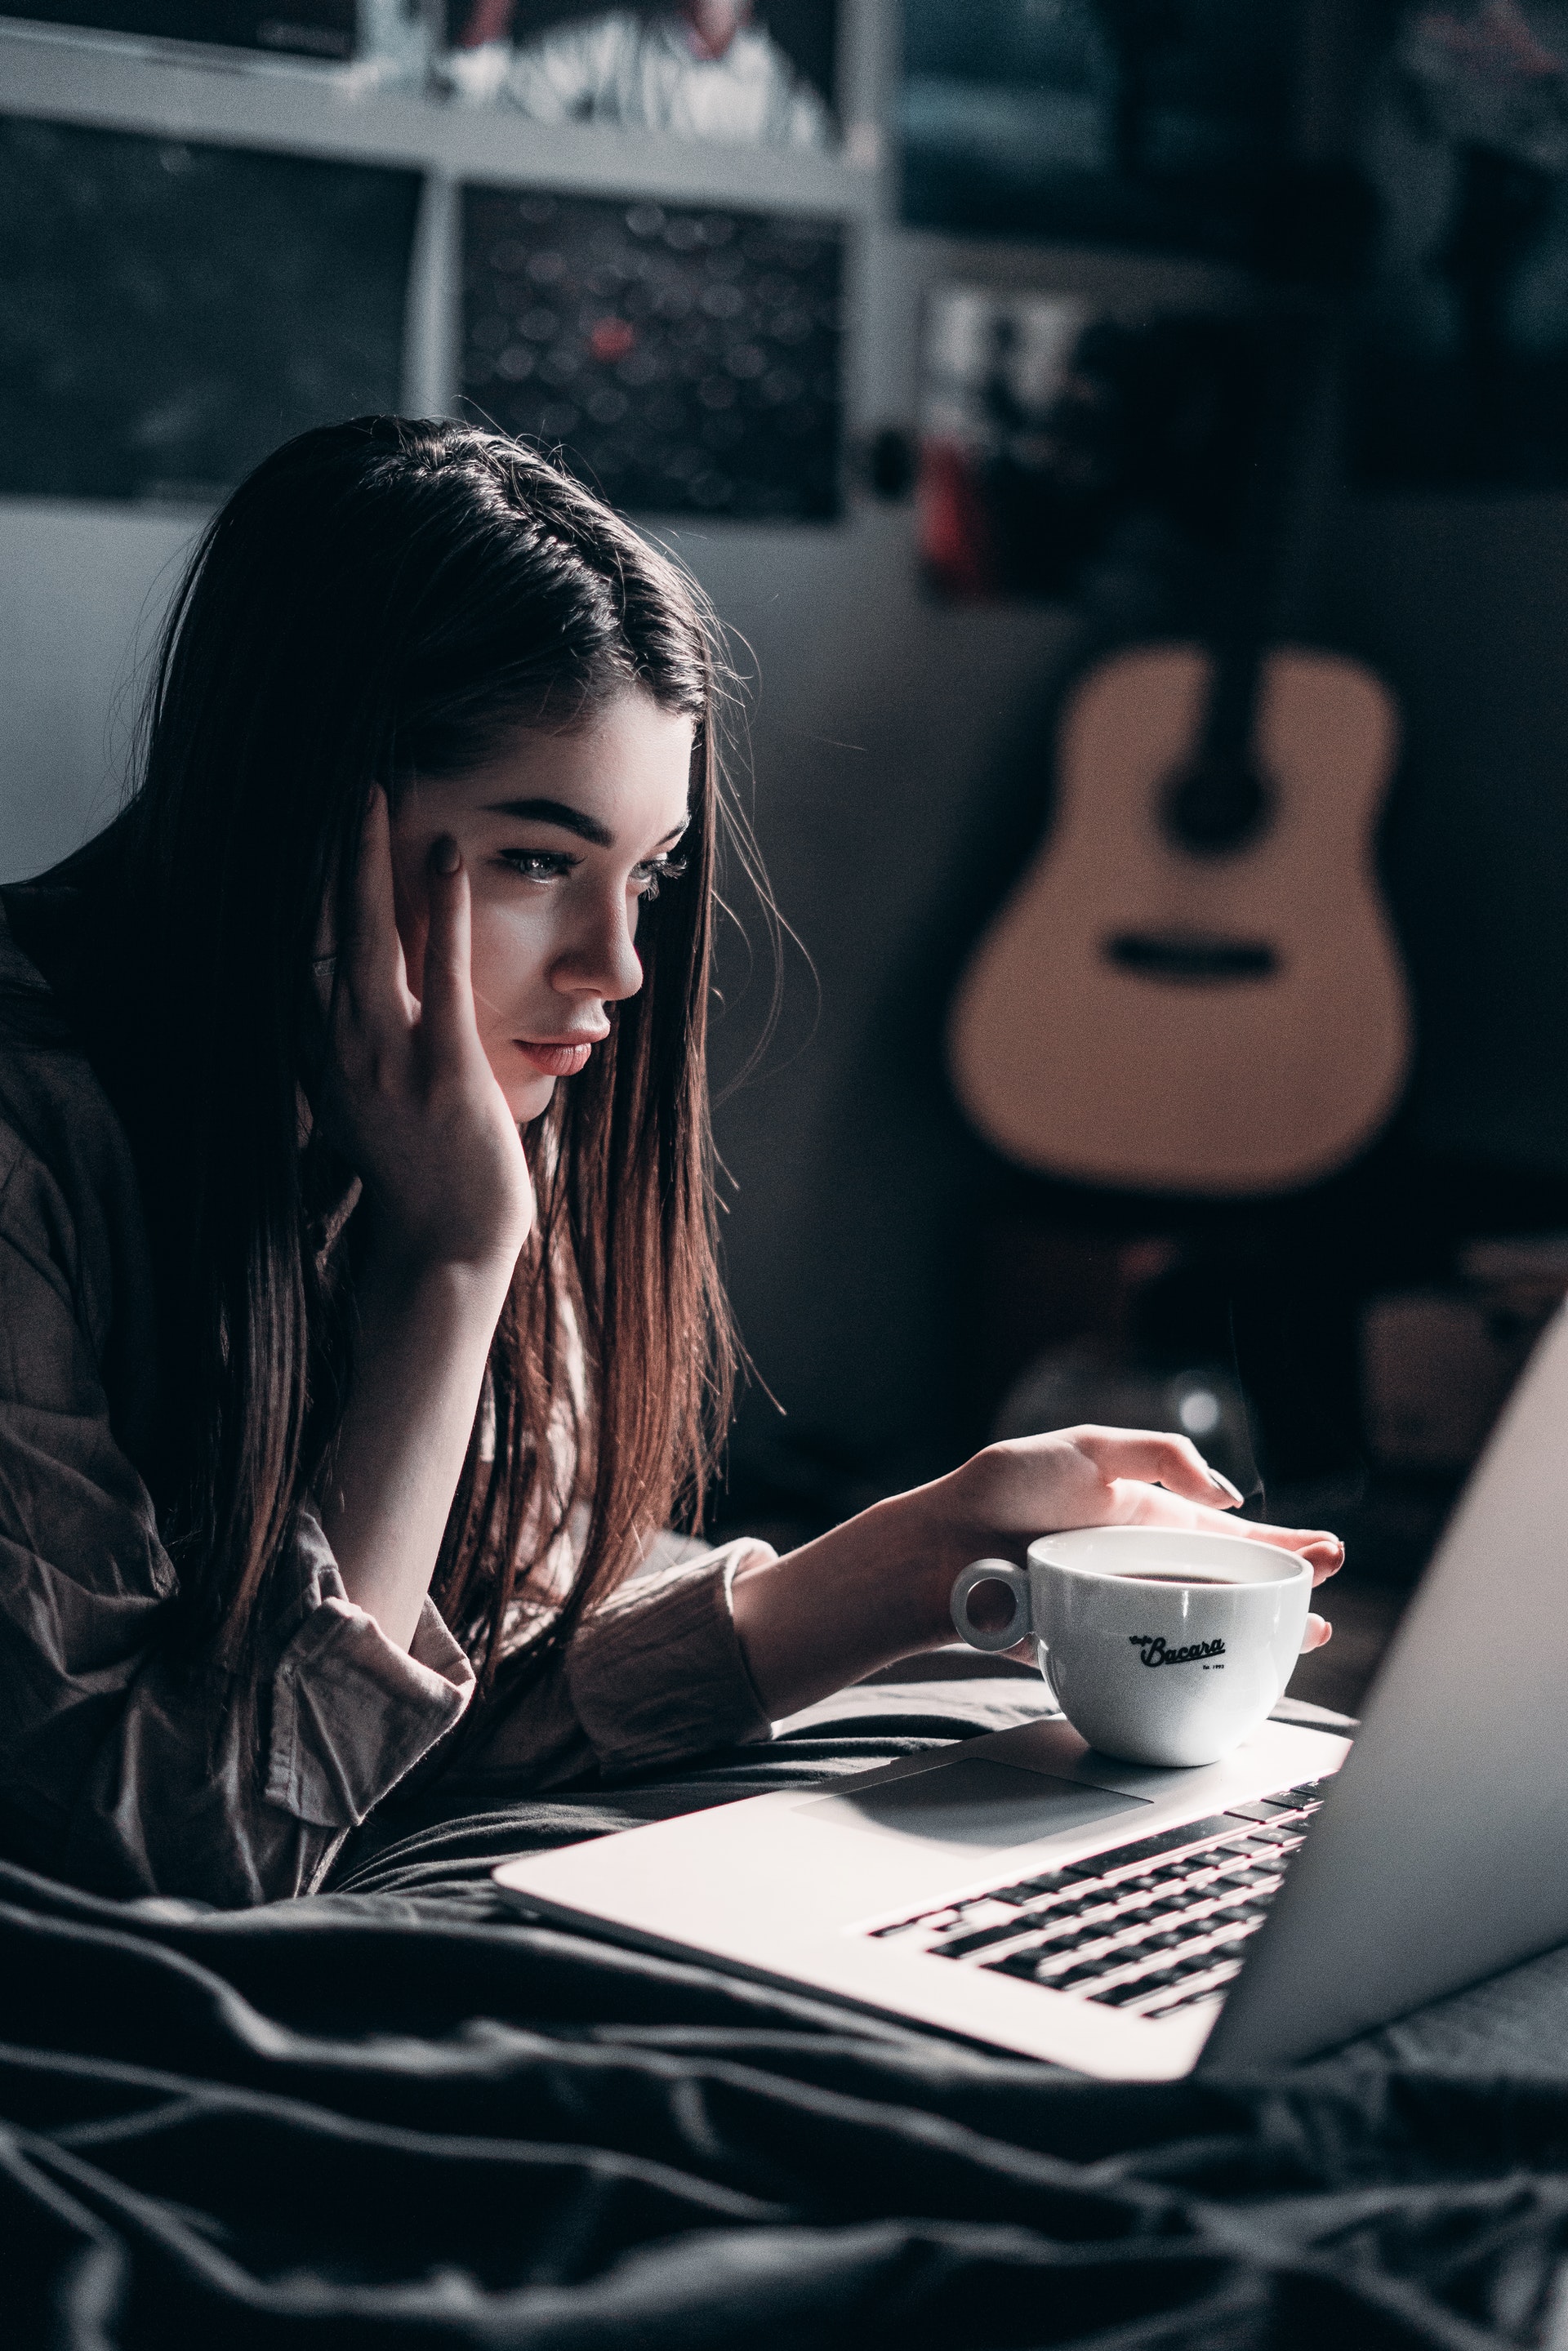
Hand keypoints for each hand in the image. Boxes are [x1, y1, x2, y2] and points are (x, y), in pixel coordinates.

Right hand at [321, 789, 532, 1282]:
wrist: (445, 1250)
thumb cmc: (419, 1182)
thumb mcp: (370, 1109)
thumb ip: (355, 1055)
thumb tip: (353, 1013)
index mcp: (319, 1057)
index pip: (294, 953)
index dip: (291, 888)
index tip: (292, 829)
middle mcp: (339, 1050)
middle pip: (317, 928)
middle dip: (321, 852)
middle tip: (329, 782)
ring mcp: (387, 1057)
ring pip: (367, 937)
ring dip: (367, 859)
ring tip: (370, 792)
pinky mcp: (442, 1067)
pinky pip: (439, 972)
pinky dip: (443, 911)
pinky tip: (448, 858)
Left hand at [926, 1426, 1341, 1655]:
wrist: (939, 1547)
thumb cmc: (1004, 1488)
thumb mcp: (1090, 1447)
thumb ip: (1160, 1455)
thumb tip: (1226, 1496)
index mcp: (1147, 1517)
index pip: (1227, 1533)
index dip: (1280, 1542)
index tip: (1326, 1552)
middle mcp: (1143, 1565)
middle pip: (1229, 1583)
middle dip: (1284, 1587)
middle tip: (1330, 1590)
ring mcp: (1123, 1607)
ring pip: (1204, 1626)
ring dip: (1257, 1630)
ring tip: (1307, 1633)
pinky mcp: (1098, 1644)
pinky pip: (1158, 1660)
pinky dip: (1199, 1667)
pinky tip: (1232, 1671)